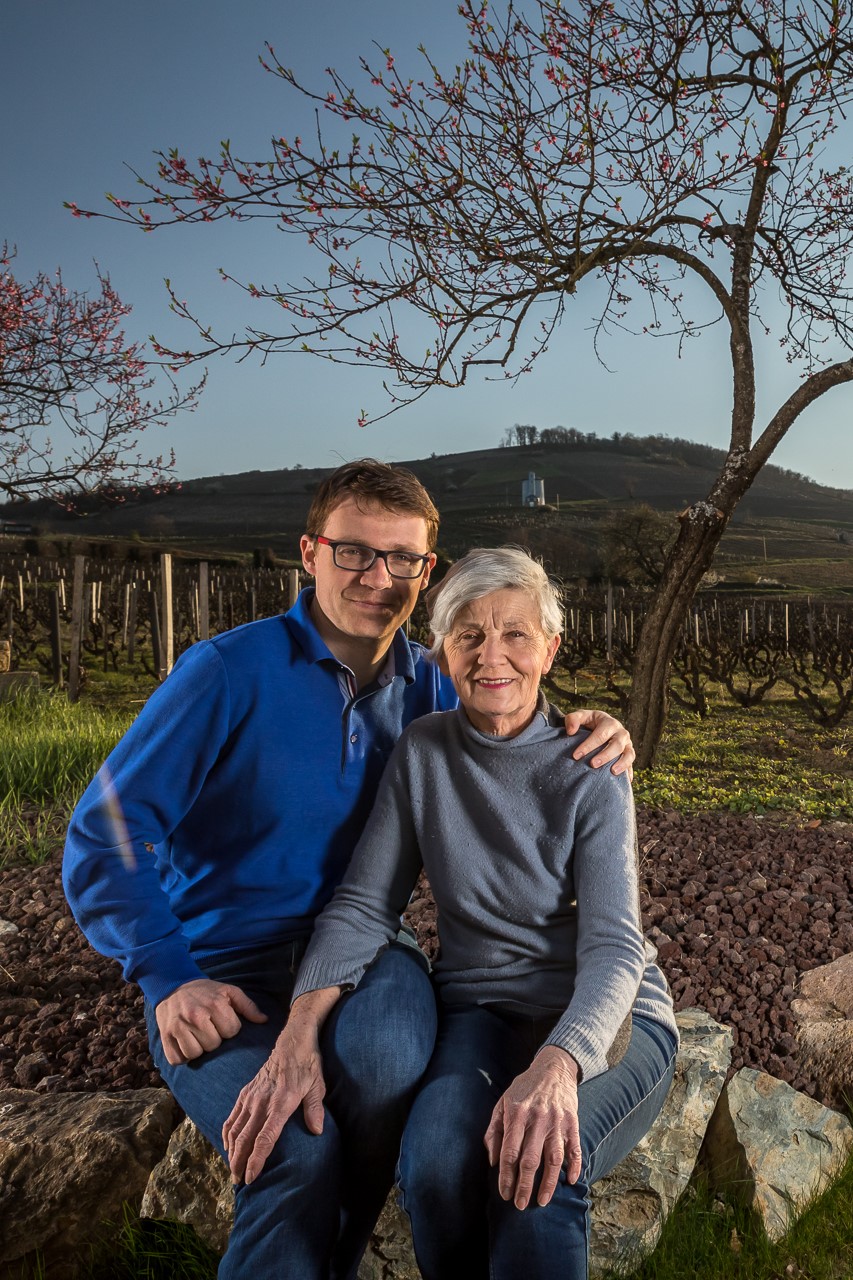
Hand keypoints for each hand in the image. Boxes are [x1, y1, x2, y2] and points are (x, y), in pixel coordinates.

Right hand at [155, 979, 267, 1066]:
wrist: (172, 984)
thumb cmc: (205, 991)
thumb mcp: (228, 991)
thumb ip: (248, 1006)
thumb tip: (264, 1020)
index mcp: (215, 1004)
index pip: (232, 1031)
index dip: (228, 1028)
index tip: (220, 1020)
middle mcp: (196, 1015)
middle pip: (214, 1045)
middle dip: (213, 1038)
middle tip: (207, 1027)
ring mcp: (178, 1026)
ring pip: (195, 1054)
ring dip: (198, 1048)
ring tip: (196, 1035)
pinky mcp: (165, 1036)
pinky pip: (178, 1060)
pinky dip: (181, 1056)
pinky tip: (184, 1043)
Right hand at [222, 1024, 325, 1185]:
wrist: (292, 1040)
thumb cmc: (308, 1064)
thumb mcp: (317, 1085)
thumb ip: (315, 1108)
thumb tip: (317, 1131)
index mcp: (281, 1103)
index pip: (265, 1138)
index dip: (256, 1160)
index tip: (251, 1177)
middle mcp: (262, 1101)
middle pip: (245, 1138)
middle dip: (239, 1162)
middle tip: (238, 1182)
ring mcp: (252, 1096)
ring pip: (235, 1129)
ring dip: (232, 1151)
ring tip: (233, 1169)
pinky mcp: (246, 1091)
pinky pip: (233, 1116)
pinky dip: (228, 1133)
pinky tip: (228, 1146)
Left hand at [484, 1047, 581, 1209]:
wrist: (553, 1068)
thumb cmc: (523, 1089)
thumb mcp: (502, 1103)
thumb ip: (494, 1131)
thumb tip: (493, 1161)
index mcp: (516, 1113)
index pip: (509, 1151)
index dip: (506, 1175)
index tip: (504, 1193)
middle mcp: (537, 1118)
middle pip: (531, 1159)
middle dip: (524, 1185)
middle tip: (520, 1205)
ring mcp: (557, 1121)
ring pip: (554, 1159)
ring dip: (549, 1183)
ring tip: (542, 1201)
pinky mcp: (572, 1122)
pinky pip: (575, 1148)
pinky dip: (574, 1166)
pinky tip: (570, 1181)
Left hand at [564, 709, 634, 779]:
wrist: (601, 726)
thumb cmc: (590, 723)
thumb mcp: (581, 717)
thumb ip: (572, 719)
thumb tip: (570, 731)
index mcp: (609, 722)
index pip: (600, 734)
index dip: (589, 745)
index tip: (576, 755)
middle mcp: (621, 733)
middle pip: (617, 744)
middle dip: (605, 755)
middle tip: (593, 764)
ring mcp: (627, 744)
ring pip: (628, 753)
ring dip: (622, 763)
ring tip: (612, 772)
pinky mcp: (629, 754)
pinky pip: (631, 763)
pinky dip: (629, 771)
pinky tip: (626, 780)